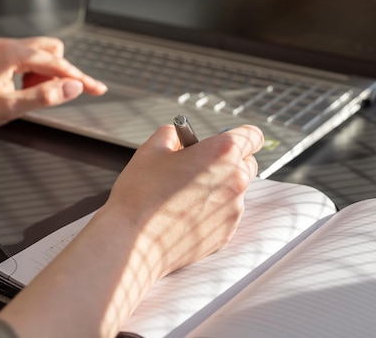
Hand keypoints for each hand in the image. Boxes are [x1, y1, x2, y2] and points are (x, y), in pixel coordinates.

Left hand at [0, 36, 106, 141]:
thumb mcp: (11, 108)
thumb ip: (45, 96)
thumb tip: (73, 87)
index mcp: (10, 54)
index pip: (57, 63)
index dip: (80, 78)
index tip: (97, 89)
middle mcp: (6, 45)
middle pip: (52, 50)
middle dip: (63, 72)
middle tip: (62, 95)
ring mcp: (1, 49)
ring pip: (41, 54)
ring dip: (48, 74)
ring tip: (35, 95)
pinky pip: (28, 59)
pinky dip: (34, 74)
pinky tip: (25, 91)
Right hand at [0, 124, 263, 337]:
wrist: (127, 244)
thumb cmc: (135, 197)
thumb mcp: (149, 149)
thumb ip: (170, 134)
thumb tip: (177, 134)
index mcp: (219, 153)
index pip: (248, 134)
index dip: (240, 132)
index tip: (236, 134)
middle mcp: (232, 182)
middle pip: (246, 162)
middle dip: (227, 159)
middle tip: (197, 165)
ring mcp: (230, 211)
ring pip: (236, 189)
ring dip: (219, 185)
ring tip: (185, 192)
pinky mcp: (222, 234)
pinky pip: (226, 214)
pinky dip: (213, 209)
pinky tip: (184, 212)